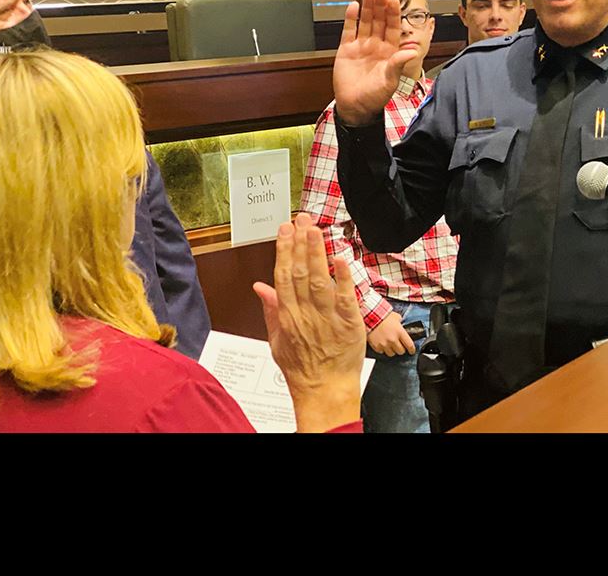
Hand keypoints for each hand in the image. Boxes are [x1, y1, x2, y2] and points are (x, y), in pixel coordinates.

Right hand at [253, 213, 367, 432]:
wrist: (324, 389)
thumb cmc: (301, 367)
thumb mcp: (277, 340)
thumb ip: (271, 310)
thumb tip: (259, 286)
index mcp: (287, 315)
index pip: (283, 276)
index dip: (283, 250)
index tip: (285, 229)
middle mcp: (304, 313)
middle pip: (299, 272)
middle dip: (299, 243)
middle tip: (302, 218)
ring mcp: (326, 317)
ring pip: (319, 280)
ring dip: (316, 253)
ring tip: (315, 229)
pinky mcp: (348, 322)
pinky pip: (345, 296)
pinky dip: (343, 277)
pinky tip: (340, 258)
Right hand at [333, 0, 418, 126]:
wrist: (355, 107)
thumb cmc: (375, 97)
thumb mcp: (390, 80)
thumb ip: (398, 63)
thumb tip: (411, 51)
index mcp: (390, 52)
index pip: (393, 27)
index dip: (393, 13)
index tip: (394, 0)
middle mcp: (376, 46)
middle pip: (379, 20)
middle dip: (380, 5)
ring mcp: (361, 46)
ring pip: (365, 22)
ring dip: (367, 7)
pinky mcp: (346, 50)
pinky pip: (349, 31)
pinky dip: (350, 19)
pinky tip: (354, 6)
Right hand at [368, 311, 416, 356]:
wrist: (370, 317)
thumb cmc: (382, 316)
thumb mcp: (395, 317)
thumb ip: (400, 323)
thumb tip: (401, 325)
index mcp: (400, 332)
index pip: (410, 345)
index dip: (412, 350)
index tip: (411, 351)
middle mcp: (393, 340)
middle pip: (401, 351)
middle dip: (401, 349)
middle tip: (399, 346)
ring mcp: (384, 344)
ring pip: (391, 353)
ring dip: (391, 350)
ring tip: (389, 345)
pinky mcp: (377, 347)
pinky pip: (382, 352)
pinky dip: (382, 349)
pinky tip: (382, 343)